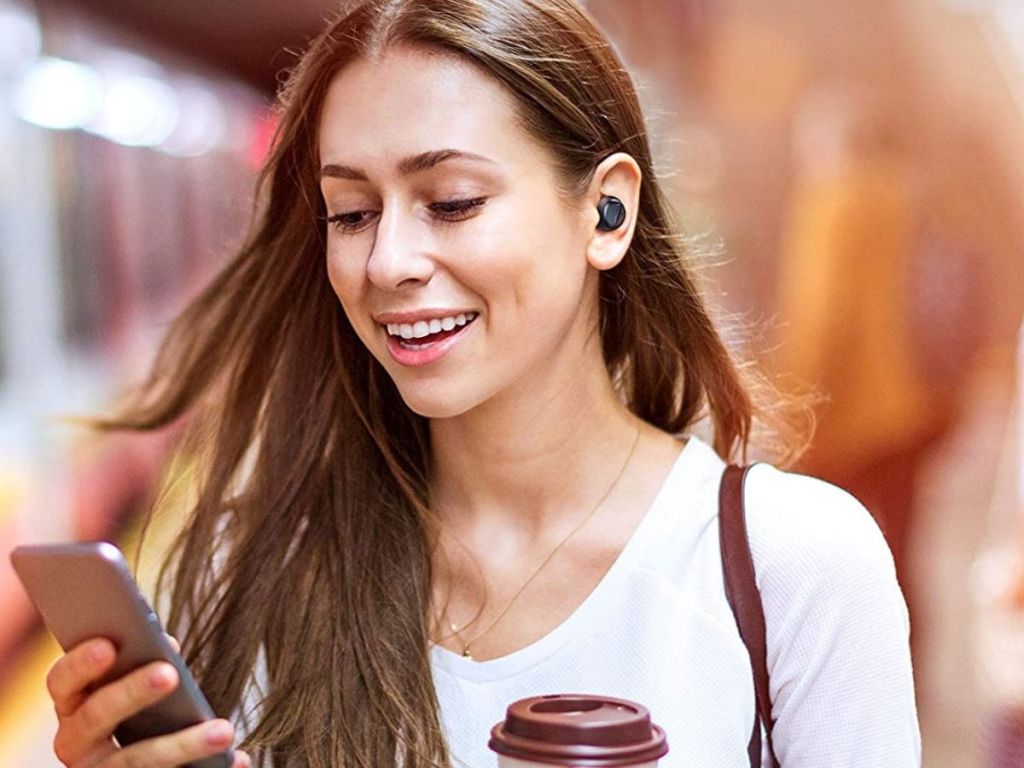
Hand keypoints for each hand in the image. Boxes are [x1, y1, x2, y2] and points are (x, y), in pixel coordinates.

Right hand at [46, 636, 251, 766]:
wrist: (150, 764)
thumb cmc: (147, 712)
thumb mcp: (139, 689)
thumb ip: (148, 665)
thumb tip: (167, 645)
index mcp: (74, 707)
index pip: (62, 682)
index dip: (80, 664)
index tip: (109, 645)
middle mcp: (77, 744)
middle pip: (94, 717)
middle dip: (131, 693)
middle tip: (170, 674)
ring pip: (133, 761)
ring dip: (182, 745)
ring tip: (224, 731)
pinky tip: (238, 760)